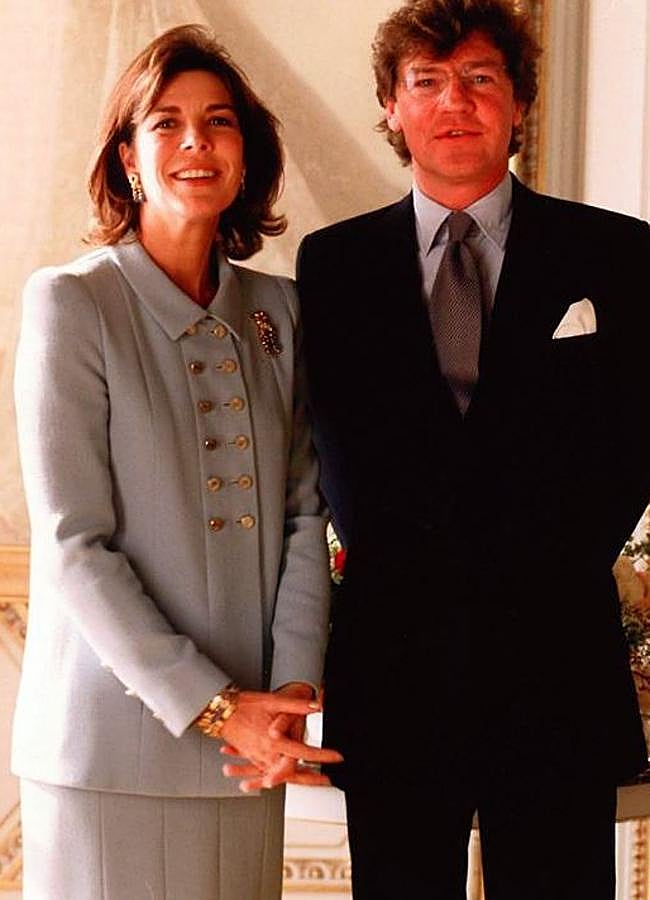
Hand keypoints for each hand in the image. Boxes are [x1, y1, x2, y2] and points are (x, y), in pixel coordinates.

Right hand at [218, 689, 341, 791]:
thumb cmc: (244, 705)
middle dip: (313, 778)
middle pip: (294, 772)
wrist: (220, 711)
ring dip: (297, 780)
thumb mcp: (273, 701)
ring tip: (312, 783)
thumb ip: (296, 706)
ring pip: (281, 775)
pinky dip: (277, 777)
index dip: (322, 755)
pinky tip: (284, 777)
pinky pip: (268, 773)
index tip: (335, 757)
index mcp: (274, 741)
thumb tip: (316, 706)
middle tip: (327, 780)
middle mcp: (267, 753)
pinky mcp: (253, 757)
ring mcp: (259, 758)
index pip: (304, 752)